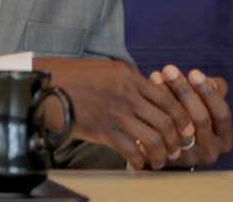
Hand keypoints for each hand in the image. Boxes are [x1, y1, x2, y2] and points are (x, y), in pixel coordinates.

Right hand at [34, 57, 195, 169]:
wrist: (46, 85)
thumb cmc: (73, 75)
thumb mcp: (104, 69)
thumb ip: (127, 80)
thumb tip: (146, 93)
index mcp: (128, 77)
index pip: (166, 98)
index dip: (181, 115)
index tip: (187, 127)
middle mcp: (126, 95)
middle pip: (164, 120)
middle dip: (176, 138)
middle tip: (178, 148)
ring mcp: (115, 114)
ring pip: (152, 139)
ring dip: (161, 153)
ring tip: (161, 160)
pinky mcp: (102, 131)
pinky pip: (130, 150)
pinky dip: (139, 161)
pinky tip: (139, 164)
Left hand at [149, 65, 232, 167]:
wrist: (166, 142)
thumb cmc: (189, 113)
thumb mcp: (204, 102)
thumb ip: (211, 91)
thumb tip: (212, 81)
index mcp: (225, 138)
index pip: (221, 114)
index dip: (209, 92)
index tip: (193, 72)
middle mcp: (211, 152)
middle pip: (200, 119)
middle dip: (184, 91)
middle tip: (169, 69)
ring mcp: (189, 157)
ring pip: (179, 125)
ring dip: (167, 97)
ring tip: (156, 75)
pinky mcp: (168, 159)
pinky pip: (162, 133)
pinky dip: (154, 111)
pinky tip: (146, 94)